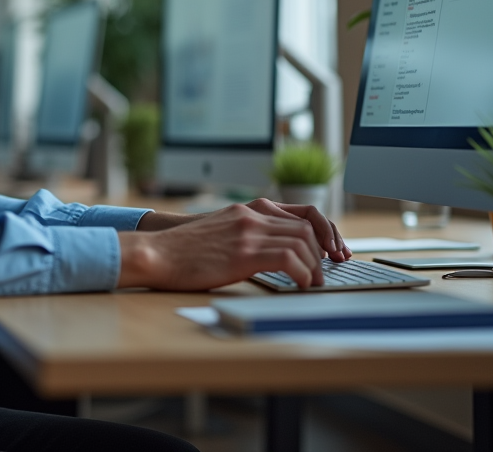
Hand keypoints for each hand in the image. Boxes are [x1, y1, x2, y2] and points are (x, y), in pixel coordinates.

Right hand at [116, 200, 349, 290]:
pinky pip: (289, 258)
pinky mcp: (243, 252)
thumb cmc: (186, 250)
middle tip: (329, 271)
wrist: (158, 252)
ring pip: (302, 242)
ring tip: (314, 282)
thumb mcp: (223, 231)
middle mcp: (252, 214)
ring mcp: (248, 231)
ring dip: (315, 266)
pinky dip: (303, 273)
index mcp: (249, 208)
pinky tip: (302, 284)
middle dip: (326, 250)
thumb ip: (249, 233)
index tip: (334, 249)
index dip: (326, 231)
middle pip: (308, 226)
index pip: (304, 211)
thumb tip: (278, 252)